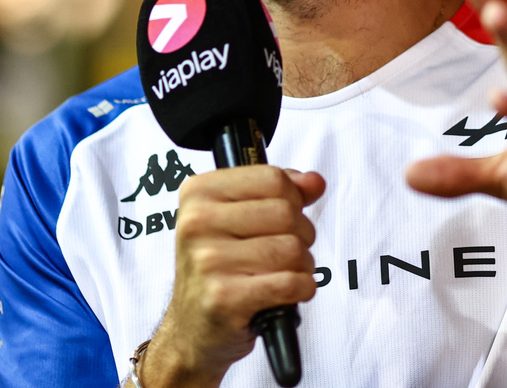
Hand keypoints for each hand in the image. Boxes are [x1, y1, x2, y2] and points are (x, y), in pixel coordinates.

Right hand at [140, 166, 324, 387]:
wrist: (192, 329)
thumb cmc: (218, 270)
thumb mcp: (239, 219)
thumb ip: (280, 192)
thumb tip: (314, 182)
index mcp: (198, 194)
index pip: (272, 178)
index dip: (292, 198)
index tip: (284, 216)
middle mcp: (197, 223)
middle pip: (286, 212)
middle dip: (300, 234)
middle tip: (284, 251)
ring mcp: (208, 261)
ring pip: (292, 248)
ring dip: (301, 265)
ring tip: (281, 274)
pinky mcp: (224, 298)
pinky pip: (290, 283)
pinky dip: (301, 289)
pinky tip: (286, 292)